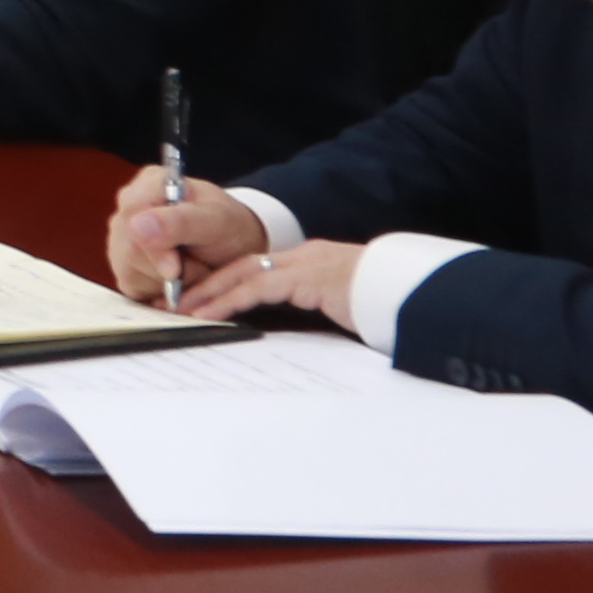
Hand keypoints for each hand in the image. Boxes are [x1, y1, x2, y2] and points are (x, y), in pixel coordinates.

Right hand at [108, 164, 268, 310]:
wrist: (235, 251)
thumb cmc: (228, 228)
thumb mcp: (216, 221)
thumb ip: (180, 221)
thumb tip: (137, 226)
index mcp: (151, 183)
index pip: (132, 212)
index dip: (151, 245)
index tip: (175, 269)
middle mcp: (130, 209)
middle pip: (128, 247)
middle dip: (166, 267)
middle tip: (199, 268)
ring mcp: (122, 238)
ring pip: (128, 270)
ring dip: (166, 282)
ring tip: (192, 271)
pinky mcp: (125, 267)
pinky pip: (132, 286)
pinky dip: (159, 292)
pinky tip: (177, 282)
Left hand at [179, 235, 368, 327]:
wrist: (416, 295)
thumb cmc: (387, 307)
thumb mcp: (345, 310)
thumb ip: (319, 313)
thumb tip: (299, 334)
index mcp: (311, 263)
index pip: (257, 269)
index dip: (225, 283)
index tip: (199, 300)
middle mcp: (304, 258)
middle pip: (242, 266)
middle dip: (206, 284)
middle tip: (176, 303)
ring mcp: (306, 264)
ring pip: (243, 274)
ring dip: (210, 293)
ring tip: (183, 311)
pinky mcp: (309, 278)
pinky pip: (258, 287)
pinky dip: (230, 301)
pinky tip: (209, 315)